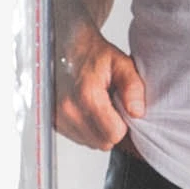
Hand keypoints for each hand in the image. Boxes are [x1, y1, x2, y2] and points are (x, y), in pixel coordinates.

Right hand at [54, 22, 145, 149]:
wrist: (67, 45)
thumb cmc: (94, 54)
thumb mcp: (121, 63)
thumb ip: (132, 86)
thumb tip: (137, 112)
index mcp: (86, 96)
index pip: (113, 134)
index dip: (124, 125)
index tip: (123, 109)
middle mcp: (67, 110)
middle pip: (102, 142)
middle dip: (112, 129)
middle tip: (113, 107)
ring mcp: (57, 117)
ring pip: (89, 143)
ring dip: (99, 130)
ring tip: (100, 106)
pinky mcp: (52, 121)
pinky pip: (77, 138)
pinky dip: (87, 128)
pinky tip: (89, 109)